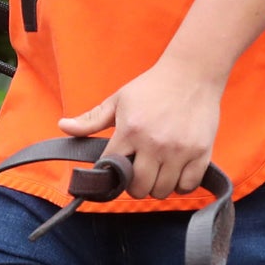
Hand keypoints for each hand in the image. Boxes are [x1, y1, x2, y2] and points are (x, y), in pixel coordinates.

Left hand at [58, 58, 223, 199]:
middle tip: (138, 174)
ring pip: (163, 190)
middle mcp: (154, 143)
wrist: (192, 74)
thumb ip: (91, 119)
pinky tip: (176, 172)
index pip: (113, 169)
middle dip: (135, 185)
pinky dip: (181, 184)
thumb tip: (63, 127)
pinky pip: (188, 185)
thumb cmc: (151, 87)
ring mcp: (179, 150)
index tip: (116, 167)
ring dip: (157, 186)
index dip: (112, 171)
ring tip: (157, 173)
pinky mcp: (201, 152)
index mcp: (130, 130)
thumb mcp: (118, 100)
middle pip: (139, 187)